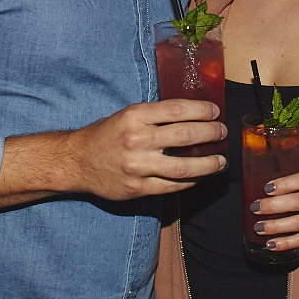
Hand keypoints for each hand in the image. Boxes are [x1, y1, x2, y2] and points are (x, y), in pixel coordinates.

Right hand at [61, 98, 226, 199]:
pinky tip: (199, 176)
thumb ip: (155, 116)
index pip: (176, 110)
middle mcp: (137, 140)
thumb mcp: (127, 115)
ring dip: (208, 164)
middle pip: (185, 135)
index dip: (201, 110)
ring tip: (221, 161)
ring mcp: (138, 166)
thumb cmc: (105, 135)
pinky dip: (190, 181)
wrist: (77, 161)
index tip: (214, 112)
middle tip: (221, 133)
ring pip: (184, 166)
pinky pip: (172, 186)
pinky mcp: (138, 188)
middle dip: (210, 133)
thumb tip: (192, 115)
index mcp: (134, 116)